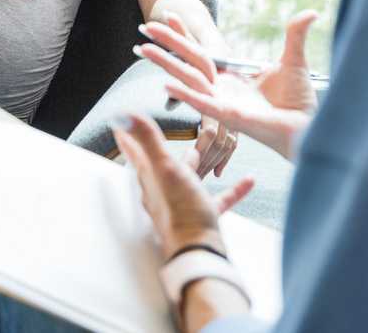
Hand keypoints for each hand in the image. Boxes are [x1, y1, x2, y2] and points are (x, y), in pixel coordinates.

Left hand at [112, 113, 254, 259]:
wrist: (199, 252)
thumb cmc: (181, 211)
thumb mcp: (164, 167)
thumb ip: (147, 139)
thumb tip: (123, 115)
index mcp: (151, 176)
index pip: (134, 150)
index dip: (127, 134)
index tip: (120, 121)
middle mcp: (162, 190)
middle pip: (159, 164)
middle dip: (159, 147)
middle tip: (160, 133)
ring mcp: (182, 204)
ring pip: (187, 180)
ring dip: (195, 165)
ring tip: (204, 153)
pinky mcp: (202, 217)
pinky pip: (218, 198)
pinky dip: (231, 189)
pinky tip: (247, 181)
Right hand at [138, 10, 318, 159]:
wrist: (308, 127)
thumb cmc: (299, 102)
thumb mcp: (294, 60)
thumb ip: (296, 34)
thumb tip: (311, 11)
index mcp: (231, 77)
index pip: (202, 50)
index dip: (186, 33)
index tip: (169, 14)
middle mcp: (221, 89)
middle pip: (188, 61)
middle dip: (167, 43)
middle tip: (144, 26)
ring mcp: (222, 102)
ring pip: (188, 78)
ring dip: (166, 63)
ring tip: (143, 49)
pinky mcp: (228, 116)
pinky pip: (202, 103)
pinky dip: (185, 93)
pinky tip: (167, 83)